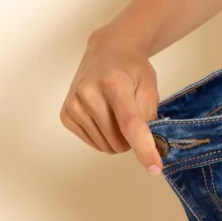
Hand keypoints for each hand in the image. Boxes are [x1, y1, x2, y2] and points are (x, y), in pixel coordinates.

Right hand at [60, 33, 163, 174]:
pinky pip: (91, 142)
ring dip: (117, 139)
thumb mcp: (148, 86)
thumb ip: (150, 117)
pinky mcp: (66, 114)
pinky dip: (103, 137)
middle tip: (133, 118)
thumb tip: (152, 148)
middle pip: (118, 140)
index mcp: (114, 83)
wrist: (107, 52)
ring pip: (105, 146)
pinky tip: (103, 116)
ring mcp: (74, 104)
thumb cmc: (131, 69)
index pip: (130, 124)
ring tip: (117, 114)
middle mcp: (89, 93)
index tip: (155, 168)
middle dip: (132, 139)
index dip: (144, 149)